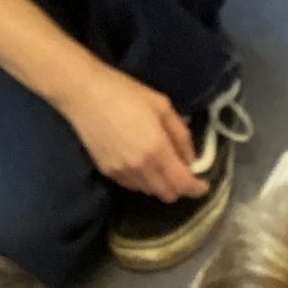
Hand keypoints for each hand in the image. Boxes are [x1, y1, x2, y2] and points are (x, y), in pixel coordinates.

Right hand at [63, 62, 204, 201]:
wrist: (84, 93)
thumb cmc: (126, 93)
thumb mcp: (163, 106)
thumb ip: (181, 135)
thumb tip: (191, 160)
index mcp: (157, 150)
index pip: (183, 183)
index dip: (197, 189)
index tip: (203, 185)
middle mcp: (140, 168)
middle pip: (167, 194)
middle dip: (179, 188)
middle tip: (183, 173)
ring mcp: (122, 172)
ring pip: (149, 192)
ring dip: (160, 184)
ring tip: (160, 166)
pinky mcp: (107, 171)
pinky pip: (132, 186)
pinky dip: (142, 181)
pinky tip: (141, 164)